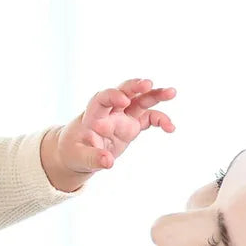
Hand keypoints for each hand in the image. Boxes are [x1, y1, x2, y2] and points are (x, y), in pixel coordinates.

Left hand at [42, 78, 175, 191]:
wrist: (76, 153)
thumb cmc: (73, 152)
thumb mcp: (78, 157)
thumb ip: (93, 158)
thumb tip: (108, 162)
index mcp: (93, 115)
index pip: (102, 98)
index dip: (112, 96)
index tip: (123, 101)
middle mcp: (109, 112)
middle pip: (123, 91)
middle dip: (135, 86)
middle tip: (149, 83)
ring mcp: (122, 117)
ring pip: (140, 100)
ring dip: (155, 95)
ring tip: (172, 92)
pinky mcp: (132, 125)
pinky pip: (148, 118)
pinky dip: (160, 120)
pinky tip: (170, 128)